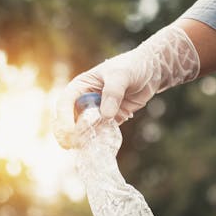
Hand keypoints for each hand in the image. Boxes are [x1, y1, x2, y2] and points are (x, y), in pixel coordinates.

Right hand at [52, 25, 199, 147]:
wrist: (151, 71)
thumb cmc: (132, 66)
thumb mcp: (121, 75)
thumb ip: (113, 93)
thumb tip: (105, 115)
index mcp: (81, 86)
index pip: (65, 102)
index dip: (64, 117)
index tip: (70, 131)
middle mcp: (85, 100)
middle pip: (69, 119)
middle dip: (68, 133)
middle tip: (71, 146)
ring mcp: (96, 111)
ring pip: (82, 129)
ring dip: (82, 140)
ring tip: (85, 150)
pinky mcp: (109, 120)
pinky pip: (100, 133)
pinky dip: (98, 141)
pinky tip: (100, 148)